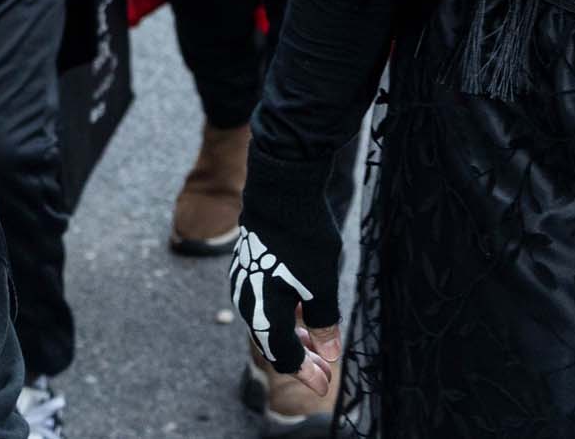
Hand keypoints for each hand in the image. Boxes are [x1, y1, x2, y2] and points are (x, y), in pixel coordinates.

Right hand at [231, 226, 341, 391]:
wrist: (279, 190)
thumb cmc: (302, 239)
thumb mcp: (321, 285)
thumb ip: (324, 322)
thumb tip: (329, 353)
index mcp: (264, 313)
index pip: (283, 356)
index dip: (305, 373)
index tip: (325, 383)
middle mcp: (248, 301)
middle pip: (272, 343)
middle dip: (301, 357)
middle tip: (325, 367)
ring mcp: (245, 282)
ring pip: (267, 322)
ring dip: (292, 336)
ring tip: (316, 341)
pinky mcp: (248, 265)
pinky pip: (263, 302)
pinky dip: (283, 315)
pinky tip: (301, 310)